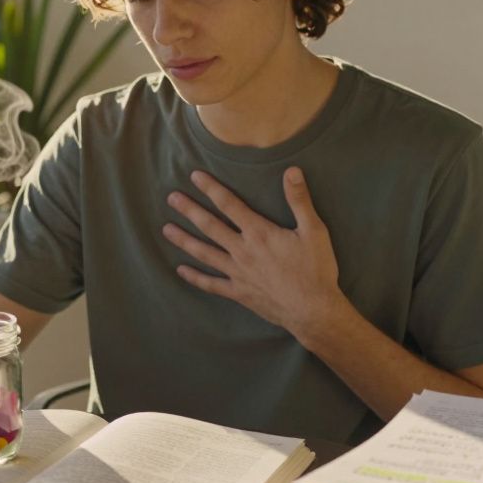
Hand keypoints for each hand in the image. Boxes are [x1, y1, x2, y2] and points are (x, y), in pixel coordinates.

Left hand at [162, 167, 346, 342]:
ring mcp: (237, 273)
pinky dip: (195, 277)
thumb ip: (300, 200)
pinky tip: (181, 270)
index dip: (211, 188)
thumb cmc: (316, 270)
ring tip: (166, 229)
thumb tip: (291, 170)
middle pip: (210, 226)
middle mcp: (242, 251)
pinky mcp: (238, 292)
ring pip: (204, 253)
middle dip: (189, 210)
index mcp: (259, 233)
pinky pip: (211, 284)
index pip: (229, 205)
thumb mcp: (314, 231)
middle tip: (171, 198)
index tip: (194, 176)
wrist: (313, 311)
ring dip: (184, 240)